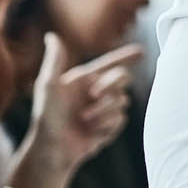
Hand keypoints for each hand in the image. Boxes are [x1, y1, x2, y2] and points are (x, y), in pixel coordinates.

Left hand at [29, 35, 138, 172]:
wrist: (52, 151)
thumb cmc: (45, 118)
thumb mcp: (48, 86)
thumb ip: (54, 60)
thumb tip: (51, 36)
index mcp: (84, 80)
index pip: (110, 63)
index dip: (126, 56)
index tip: (142, 51)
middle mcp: (96, 92)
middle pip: (122, 78)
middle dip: (111, 84)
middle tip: (95, 94)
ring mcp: (104, 110)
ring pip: (122, 101)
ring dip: (103, 110)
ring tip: (84, 120)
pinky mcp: (109, 127)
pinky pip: (121, 119)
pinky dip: (107, 125)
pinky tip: (92, 132)